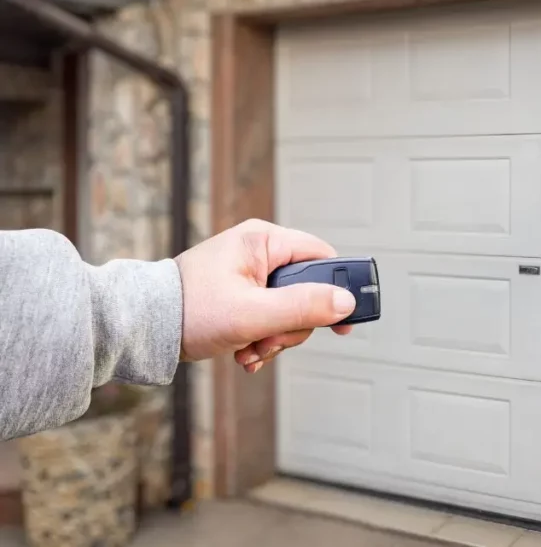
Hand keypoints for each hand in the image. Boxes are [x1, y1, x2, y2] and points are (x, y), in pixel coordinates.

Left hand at [174, 218, 353, 372]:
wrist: (142, 329)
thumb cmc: (187, 310)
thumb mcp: (253, 313)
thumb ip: (303, 307)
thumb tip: (346, 302)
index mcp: (263, 241)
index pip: (322, 257)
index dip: (337, 289)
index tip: (342, 322)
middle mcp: (259, 252)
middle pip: (307, 290)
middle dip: (294, 325)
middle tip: (271, 340)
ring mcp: (250, 274)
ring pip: (290, 310)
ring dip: (276, 337)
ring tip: (251, 348)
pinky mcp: (242, 294)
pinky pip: (271, 317)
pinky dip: (263, 339)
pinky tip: (245, 351)